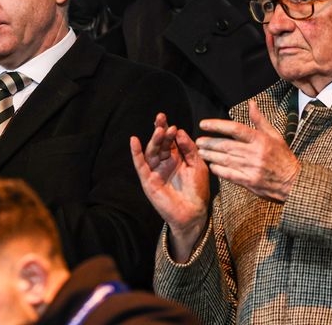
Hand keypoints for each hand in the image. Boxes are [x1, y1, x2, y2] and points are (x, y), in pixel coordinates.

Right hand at [130, 113, 209, 261]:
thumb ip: (189, 149)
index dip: (168, 129)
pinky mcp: (148, 181)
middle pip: (159, 143)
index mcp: (176, 158)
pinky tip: (134, 141)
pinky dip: (136, 153)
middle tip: (161, 118)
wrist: (194, 212)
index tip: (169, 121)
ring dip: (153, 140)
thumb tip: (179, 131)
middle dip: (160, 130)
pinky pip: (140, 165)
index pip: (169, 140)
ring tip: (159, 130)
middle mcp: (163, 163)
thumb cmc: (198, 190)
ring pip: (151, 152)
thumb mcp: (198, 165)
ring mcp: (155, 171)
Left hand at [196, 100, 299, 201]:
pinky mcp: (250, 182)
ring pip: (225, 160)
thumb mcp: (275, 136)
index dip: (217, 125)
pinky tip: (212, 166)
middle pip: (226, 145)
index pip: (235, 129)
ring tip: (201, 152)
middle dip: (209, 142)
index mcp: (261, 140)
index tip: (204, 124)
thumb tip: (251, 103)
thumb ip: (260, 121)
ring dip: (210, 155)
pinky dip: (219, 170)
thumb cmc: (283, 158)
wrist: (294, 182)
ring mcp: (252, 168)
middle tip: (199, 141)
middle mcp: (255, 153)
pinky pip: (230, 174)